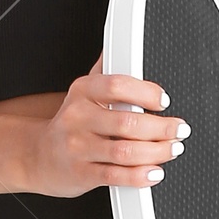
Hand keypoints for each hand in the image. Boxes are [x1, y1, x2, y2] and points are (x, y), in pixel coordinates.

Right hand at [21, 62, 189, 199]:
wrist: (39, 156)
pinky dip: (141, 175)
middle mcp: (78, 118)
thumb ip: (106, 74)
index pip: (117, 85)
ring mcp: (78, 147)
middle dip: (162, 128)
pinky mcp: (82, 173)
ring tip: (172, 149)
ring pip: (125, 152)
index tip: (163, 100)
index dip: (147, 92)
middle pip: (127, 123)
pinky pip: (117, 176)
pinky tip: (154, 172)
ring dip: (157, 152)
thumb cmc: (71, 125)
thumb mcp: (83, 94)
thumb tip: (120, 43)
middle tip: (179, 130)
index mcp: (82, 91)